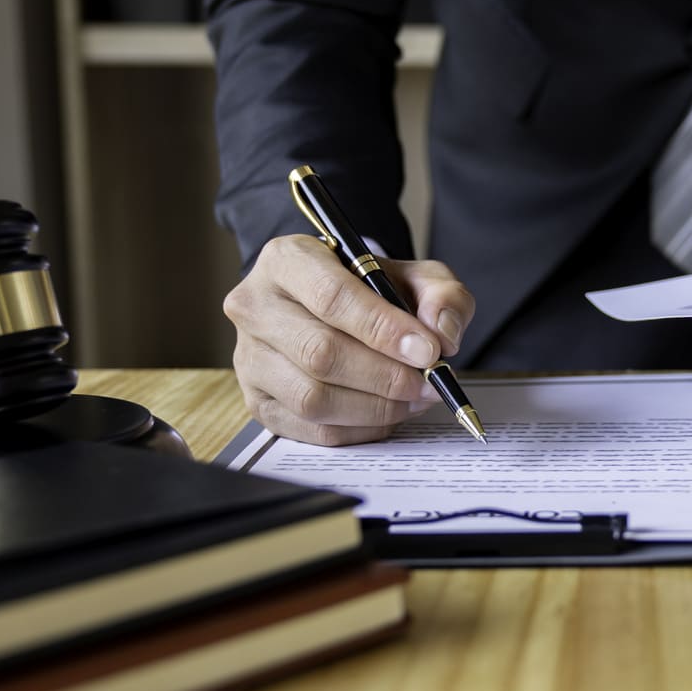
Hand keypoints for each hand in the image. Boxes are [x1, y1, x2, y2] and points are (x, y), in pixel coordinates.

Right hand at [225, 235, 475, 445]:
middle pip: (320, 353)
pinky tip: (386, 415)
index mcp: (288, 260)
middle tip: (427, 383)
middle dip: (385, 377)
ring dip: (374, 408)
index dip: (383, 329)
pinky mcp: (257, 400)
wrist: (335, 309)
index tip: (426, 350)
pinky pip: (310, 429)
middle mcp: (256, 306)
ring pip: (312, 398)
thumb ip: (441, 295)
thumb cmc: (368, 290)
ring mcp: (250, 357)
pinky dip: (358, 430)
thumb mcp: (414, 276)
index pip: (331, 297)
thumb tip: (442, 334)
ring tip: (412, 399)